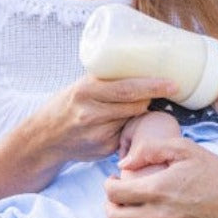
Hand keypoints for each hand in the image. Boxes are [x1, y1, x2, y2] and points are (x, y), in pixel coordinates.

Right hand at [33, 75, 175, 163]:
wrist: (45, 137)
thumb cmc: (68, 105)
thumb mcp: (81, 86)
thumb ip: (108, 82)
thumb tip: (144, 69)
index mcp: (86, 90)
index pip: (128, 88)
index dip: (153, 86)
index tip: (173, 84)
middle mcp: (92, 113)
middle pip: (136, 105)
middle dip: (149, 97)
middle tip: (161, 90)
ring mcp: (99, 133)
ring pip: (133, 119)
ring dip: (140, 112)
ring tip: (134, 106)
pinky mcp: (104, 148)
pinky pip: (127, 134)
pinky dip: (130, 127)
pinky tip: (121, 124)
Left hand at [105, 138, 217, 217]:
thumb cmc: (214, 171)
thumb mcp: (184, 148)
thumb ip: (150, 150)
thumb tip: (123, 164)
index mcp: (158, 189)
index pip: (113, 194)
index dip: (109, 185)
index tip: (116, 181)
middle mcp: (160, 216)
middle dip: (111, 206)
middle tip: (120, 199)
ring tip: (133, 215)